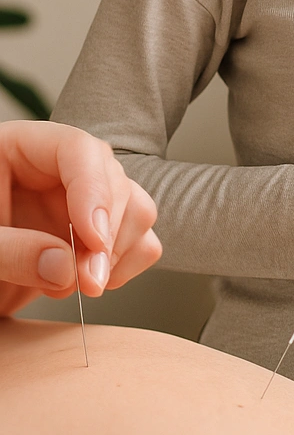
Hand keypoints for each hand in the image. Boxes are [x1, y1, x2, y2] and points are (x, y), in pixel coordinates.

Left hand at [0, 120, 161, 315]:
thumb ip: (9, 251)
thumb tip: (67, 269)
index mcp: (21, 149)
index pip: (78, 149)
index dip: (93, 190)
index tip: (93, 239)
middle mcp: (61, 171)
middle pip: (114, 181)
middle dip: (107, 235)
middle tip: (87, 281)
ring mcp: (83, 201)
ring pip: (136, 209)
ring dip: (118, 252)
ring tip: (78, 285)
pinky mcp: (97, 233)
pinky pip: (139, 240)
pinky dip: (126, 265)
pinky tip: (93, 282)